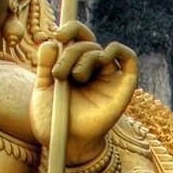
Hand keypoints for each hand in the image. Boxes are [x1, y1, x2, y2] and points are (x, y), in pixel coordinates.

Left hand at [32, 20, 136, 165]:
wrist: (66, 143)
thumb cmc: (53, 119)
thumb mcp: (42, 89)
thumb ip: (44, 65)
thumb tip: (49, 42)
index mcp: (73, 65)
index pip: (77, 37)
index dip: (70, 29)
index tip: (57, 35)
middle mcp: (92, 68)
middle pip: (86, 44)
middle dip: (70, 52)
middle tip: (58, 73)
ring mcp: (108, 76)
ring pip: (100, 51)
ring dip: (84, 57)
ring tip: (74, 78)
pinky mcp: (124, 86)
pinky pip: (129, 58)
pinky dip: (118, 50)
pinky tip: (103, 58)